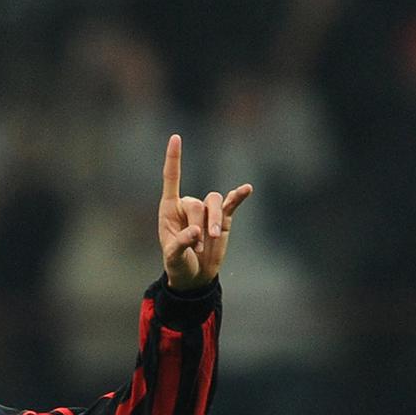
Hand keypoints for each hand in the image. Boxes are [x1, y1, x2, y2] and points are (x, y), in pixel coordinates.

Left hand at [157, 134, 251, 290]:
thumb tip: (196, 231)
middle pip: (197, 203)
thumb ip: (181, 243)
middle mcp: (188, 205)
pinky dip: (238, 196)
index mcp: (169, 209)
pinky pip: (231, 203)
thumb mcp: (174, 257)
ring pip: (214, 202)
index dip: (174, 158)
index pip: (172, 178)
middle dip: (199, 225)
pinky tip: (246, 189)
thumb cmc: (178, 264)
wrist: (195, 277)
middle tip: (197, 247)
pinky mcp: (223, 219)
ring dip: (215, 220)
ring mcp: (206, 212)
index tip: (176, 137)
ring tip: (213, 239)